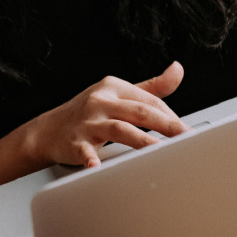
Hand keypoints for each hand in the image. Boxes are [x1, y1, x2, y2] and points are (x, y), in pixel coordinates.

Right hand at [26, 62, 189, 168]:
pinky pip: (85, 150)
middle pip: (139, 111)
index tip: (188, 131)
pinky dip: (91, 158)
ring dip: (142, 141)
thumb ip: (151, 86)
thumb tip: (178, 69)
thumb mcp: (117, 93)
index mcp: (113, 86)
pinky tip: (97, 166)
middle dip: (166, 125)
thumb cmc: (89, 111)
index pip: (149, 100)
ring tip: (161, 151)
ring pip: (120, 129)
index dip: (171, 116)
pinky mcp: (75, 141)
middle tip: (187, 137)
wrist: (49, 129)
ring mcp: (88, 121)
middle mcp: (101, 101)